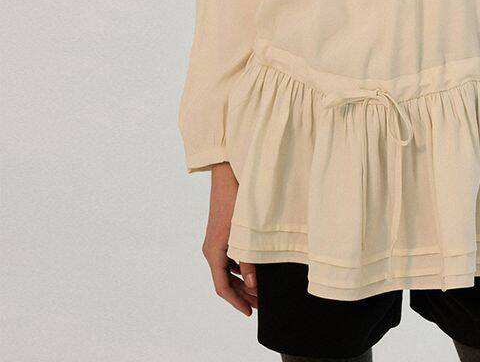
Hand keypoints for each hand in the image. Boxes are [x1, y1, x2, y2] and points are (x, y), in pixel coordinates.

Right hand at [201, 161, 257, 314]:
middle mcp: (211, 249)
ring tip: (259, 291)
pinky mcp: (222, 234)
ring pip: (227, 271)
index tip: (249, 313)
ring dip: (242, 283)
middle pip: (225, 281)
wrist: (227, 174)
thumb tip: (253, 285)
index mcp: (213, 252)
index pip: (222, 287)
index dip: (236, 302)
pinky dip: (240, 269)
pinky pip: (229, 259)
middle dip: (242, 295)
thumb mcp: (244, 231)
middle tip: (260, 305)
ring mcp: (216, 242)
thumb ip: (248, 259)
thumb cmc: (235, 199)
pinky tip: (254, 271)